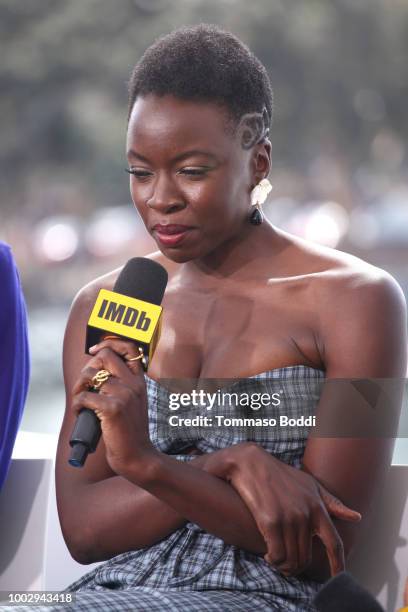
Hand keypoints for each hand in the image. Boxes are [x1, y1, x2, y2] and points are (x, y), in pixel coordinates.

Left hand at [71, 339, 155, 476]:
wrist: (137, 456)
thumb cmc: (130, 432)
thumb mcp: (134, 403)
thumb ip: (122, 386)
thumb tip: (95, 372)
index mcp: (139, 381)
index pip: (130, 348)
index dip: (109, 343)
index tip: (95, 351)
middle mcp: (133, 384)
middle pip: (105, 356)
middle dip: (88, 366)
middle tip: (85, 384)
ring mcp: (124, 395)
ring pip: (91, 376)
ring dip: (78, 386)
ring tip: (80, 400)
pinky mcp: (113, 408)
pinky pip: (84, 396)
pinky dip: (76, 404)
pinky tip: (79, 412)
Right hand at [216, 442, 360, 576]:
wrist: (251, 463)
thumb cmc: (280, 474)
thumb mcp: (310, 484)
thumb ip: (332, 503)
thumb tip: (356, 517)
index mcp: (318, 507)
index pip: (334, 542)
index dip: (338, 564)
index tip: (338, 578)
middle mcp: (306, 514)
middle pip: (307, 556)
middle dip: (298, 567)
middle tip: (288, 565)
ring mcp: (289, 518)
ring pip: (292, 558)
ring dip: (284, 565)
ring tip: (276, 560)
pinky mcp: (270, 521)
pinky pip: (277, 554)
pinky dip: (273, 560)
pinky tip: (269, 555)